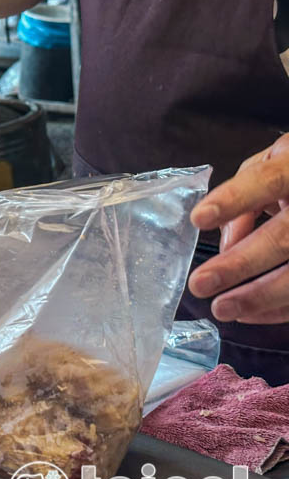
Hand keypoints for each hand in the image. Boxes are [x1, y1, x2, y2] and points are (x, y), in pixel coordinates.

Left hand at [189, 133, 288, 323]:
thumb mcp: (273, 164)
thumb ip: (244, 196)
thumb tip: (227, 244)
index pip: (267, 180)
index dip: (235, 200)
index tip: (199, 219)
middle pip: (284, 238)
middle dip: (240, 264)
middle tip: (200, 283)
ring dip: (260, 296)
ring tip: (223, 309)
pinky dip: (279, 308)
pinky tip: (249, 313)